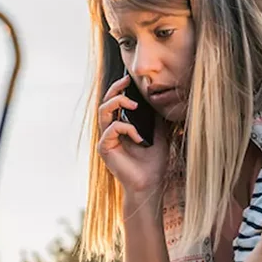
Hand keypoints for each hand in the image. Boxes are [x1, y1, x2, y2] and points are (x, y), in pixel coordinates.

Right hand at [97, 76, 168, 195]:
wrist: (152, 182)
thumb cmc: (154, 161)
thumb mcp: (158, 132)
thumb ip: (154, 116)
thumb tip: (157, 96)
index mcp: (122, 126)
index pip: (116, 102)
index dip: (120, 88)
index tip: (131, 79)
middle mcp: (111, 131)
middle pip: (106, 102)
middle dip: (115, 89)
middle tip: (127, 81)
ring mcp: (106, 139)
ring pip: (104, 111)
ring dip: (118, 103)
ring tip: (134, 105)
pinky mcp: (104, 148)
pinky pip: (111, 129)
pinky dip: (126, 129)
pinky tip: (139, 137)